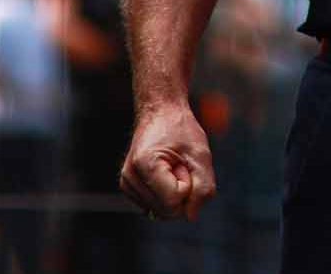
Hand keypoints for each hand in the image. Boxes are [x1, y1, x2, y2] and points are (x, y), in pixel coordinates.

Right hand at [119, 101, 216, 220]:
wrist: (160, 113)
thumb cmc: (181, 130)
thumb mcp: (201, 154)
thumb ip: (203, 187)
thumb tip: (191, 216)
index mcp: (144, 164)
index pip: (174, 200)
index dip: (188, 184)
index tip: (184, 162)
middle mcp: (130, 177)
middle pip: (167, 211)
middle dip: (182, 191)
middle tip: (179, 165)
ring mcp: (127, 184)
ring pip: (161, 212)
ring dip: (174, 193)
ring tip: (171, 167)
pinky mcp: (129, 189)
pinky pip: (156, 207)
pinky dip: (166, 195)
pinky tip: (164, 174)